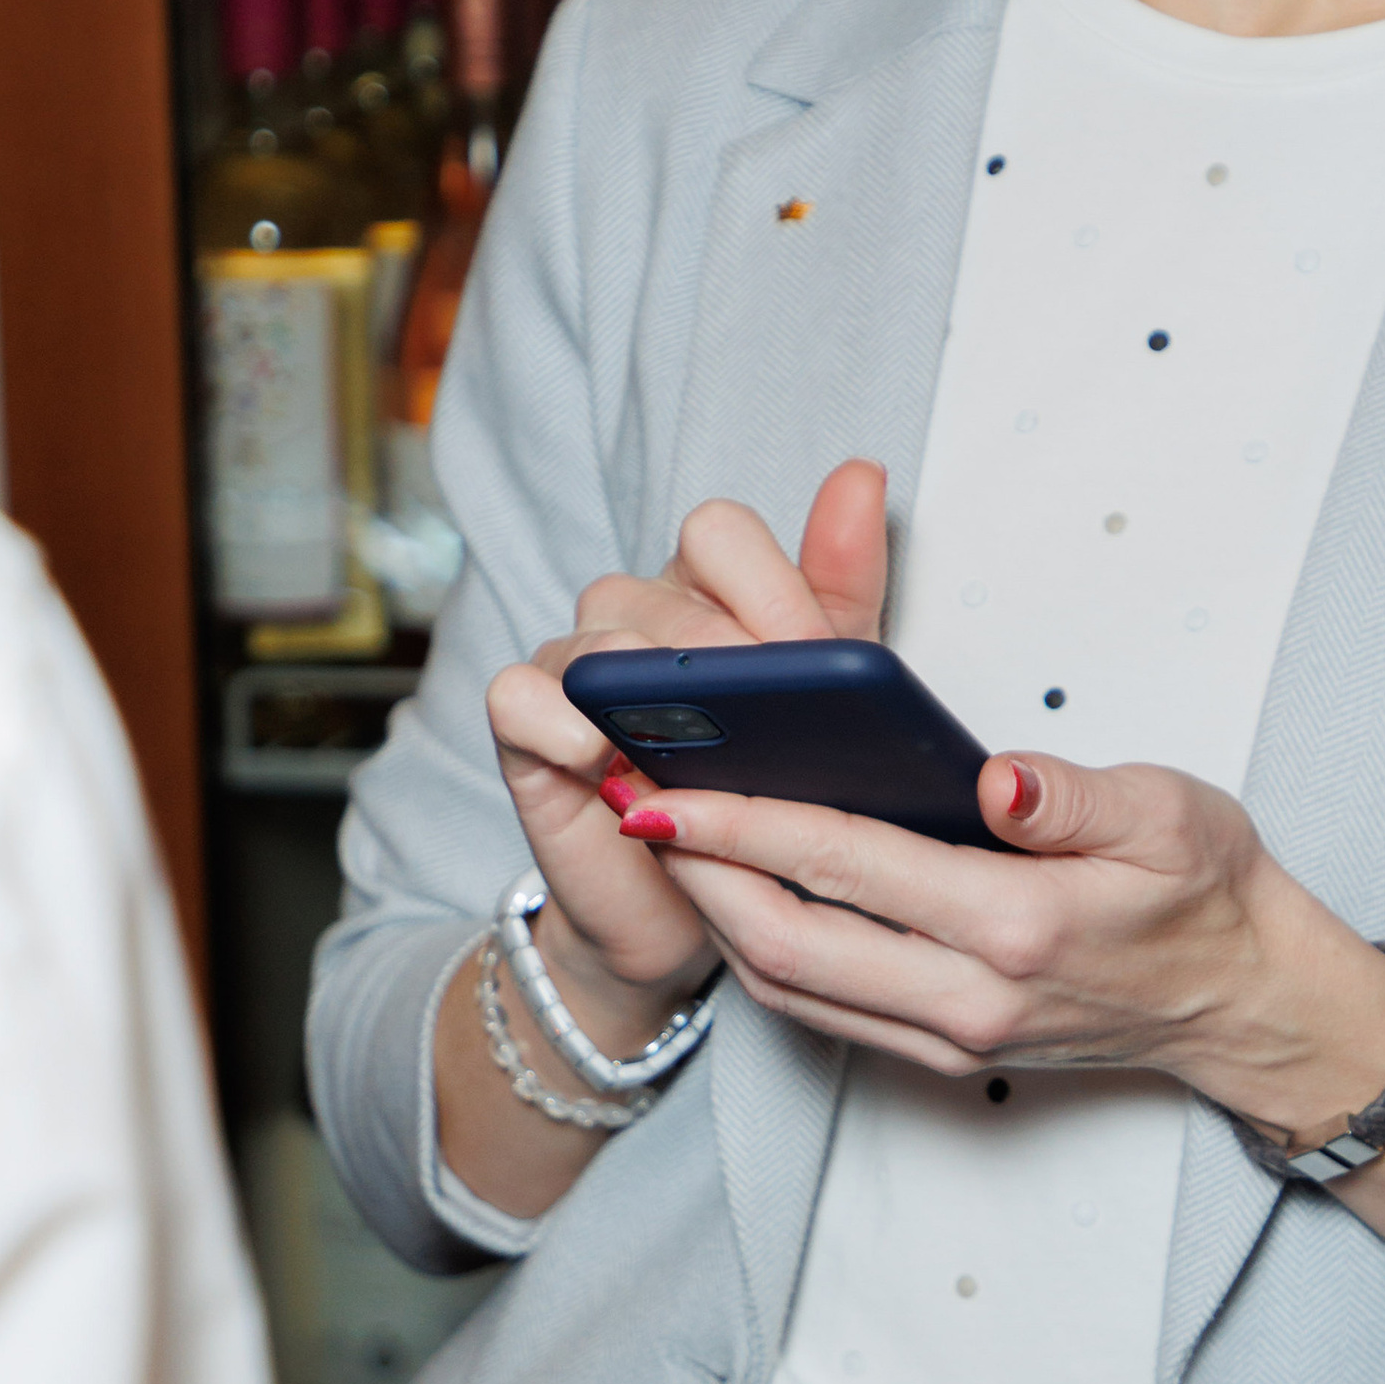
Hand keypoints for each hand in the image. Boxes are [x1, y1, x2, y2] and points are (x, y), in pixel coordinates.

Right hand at [481, 461, 888, 1045]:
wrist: (694, 909)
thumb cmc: (759, 793)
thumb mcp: (826, 697)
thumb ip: (841, 587)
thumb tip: (864, 474)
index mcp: (706, 589)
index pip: (720, 532)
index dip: (771, 589)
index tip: (814, 659)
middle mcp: (633, 611)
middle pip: (670, 592)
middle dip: (733, 657)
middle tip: (778, 720)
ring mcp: (572, 665)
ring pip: (602, 636)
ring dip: (657, 690)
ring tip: (698, 744)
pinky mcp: (522, 726)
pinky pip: (520, 694)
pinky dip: (560, 719)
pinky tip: (601, 753)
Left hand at [595, 743, 1384, 1137]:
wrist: (1247, 1001)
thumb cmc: (1209, 890)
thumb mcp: (1172, 814)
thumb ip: (1076, 797)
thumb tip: (994, 780)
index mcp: (1018, 928)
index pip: (845, 864)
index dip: (742, 822)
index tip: (664, 781)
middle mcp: (971, 998)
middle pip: (787, 944)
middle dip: (695, 872)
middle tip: (626, 800)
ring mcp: (954, 1038)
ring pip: (792, 988)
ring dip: (715, 917)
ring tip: (660, 838)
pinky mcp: (947, 1055)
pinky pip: (824, 1012)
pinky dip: (761, 956)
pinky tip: (732, 893)